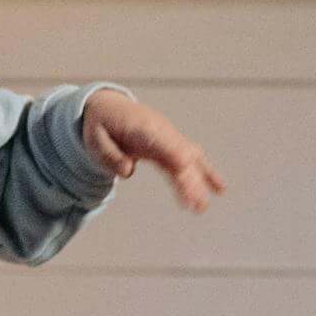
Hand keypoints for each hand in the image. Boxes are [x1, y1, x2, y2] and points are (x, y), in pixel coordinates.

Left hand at [82, 90, 225, 213]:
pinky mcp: (172, 147)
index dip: (173, 152)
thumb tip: (128, 171)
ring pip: (189, 160)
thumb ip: (109, 155)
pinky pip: (192, 161)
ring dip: (198, 183)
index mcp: (141, 127)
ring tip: (201, 207)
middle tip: (195, 204)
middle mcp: (161, 133)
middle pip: (179, 156)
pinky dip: (206, 174)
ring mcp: (169, 139)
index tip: (183, 167)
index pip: (161, 141)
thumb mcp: (94, 139)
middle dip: (188, 180)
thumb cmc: (101, 125)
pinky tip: (220, 189)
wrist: (110, 108)